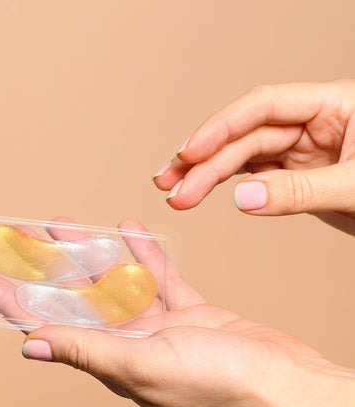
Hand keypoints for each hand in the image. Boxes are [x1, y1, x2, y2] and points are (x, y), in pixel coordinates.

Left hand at [0, 219, 354, 406]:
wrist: (279, 381)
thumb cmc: (215, 381)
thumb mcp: (141, 365)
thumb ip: (87, 350)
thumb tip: (30, 345)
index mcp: (109, 357)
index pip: (44, 320)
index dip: (7, 296)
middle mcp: (126, 341)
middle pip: (74, 295)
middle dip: (43, 265)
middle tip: (16, 236)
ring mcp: (157, 325)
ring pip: (114, 280)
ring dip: (89, 251)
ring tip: (62, 224)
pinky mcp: (186, 311)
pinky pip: (158, 276)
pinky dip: (143, 253)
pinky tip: (128, 229)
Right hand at [153, 80, 354, 235]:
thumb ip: (303, 192)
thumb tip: (244, 198)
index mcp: (336, 105)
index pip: (265, 106)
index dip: (222, 126)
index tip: (190, 151)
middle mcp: (314, 123)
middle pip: (246, 136)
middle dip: (205, 162)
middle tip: (173, 189)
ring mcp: (302, 150)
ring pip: (243, 156)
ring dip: (205, 174)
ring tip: (174, 191)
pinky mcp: (295, 174)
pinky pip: (253, 175)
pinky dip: (224, 184)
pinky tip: (199, 188)